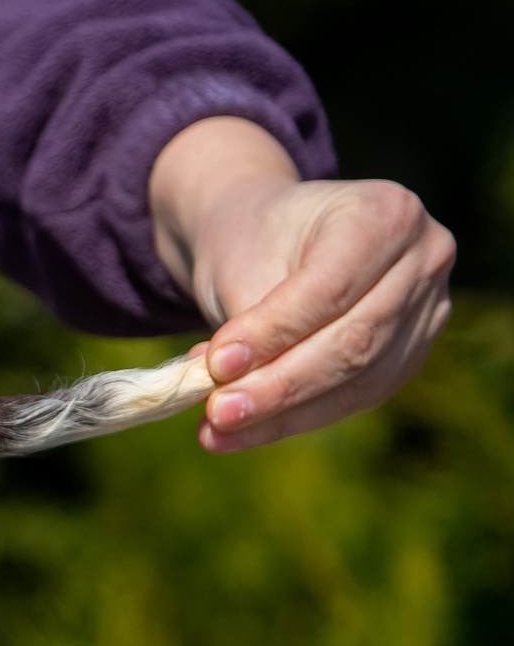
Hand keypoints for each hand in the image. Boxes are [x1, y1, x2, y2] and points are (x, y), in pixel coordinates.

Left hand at [150, 116, 454, 453]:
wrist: (271, 234)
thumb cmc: (255, 239)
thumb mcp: (241, 262)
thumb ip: (246, 325)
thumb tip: (227, 397)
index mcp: (385, 214)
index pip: (330, 289)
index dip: (274, 334)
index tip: (216, 366)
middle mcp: (424, 258)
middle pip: (353, 340)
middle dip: (279, 386)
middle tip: (218, 413)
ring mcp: (429, 309)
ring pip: (358, 380)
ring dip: (284, 414)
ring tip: (219, 431)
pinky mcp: (411, 353)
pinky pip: (358, 396)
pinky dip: (299, 418)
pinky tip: (249, 431)